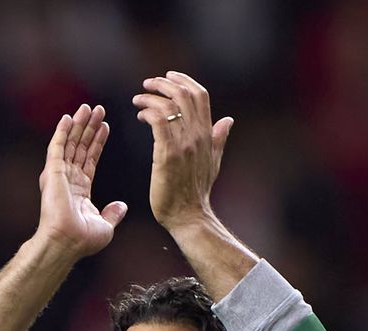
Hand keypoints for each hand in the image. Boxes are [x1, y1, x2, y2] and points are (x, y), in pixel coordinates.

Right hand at [35, 103, 126, 259]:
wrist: (68, 241)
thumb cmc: (83, 240)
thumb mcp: (106, 225)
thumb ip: (113, 213)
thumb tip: (122, 206)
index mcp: (80, 190)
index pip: (90, 159)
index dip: (98, 142)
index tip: (105, 127)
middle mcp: (69, 179)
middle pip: (80, 147)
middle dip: (90, 128)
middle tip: (98, 110)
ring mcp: (59, 175)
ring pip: (70, 143)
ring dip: (79, 125)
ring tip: (88, 108)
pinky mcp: (52, 172)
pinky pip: (57, 147)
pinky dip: (62, 131)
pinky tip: (68, 118)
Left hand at [132, 71, 233, 231]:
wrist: (189, 216)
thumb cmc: (197, 192)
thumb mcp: (213, 162)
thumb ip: (218, 138)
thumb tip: (228, 120)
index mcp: (208, 134)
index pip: (200, 95)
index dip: (183, 80)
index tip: (168, 77)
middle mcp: (197, 136)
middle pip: (183, 94)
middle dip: (163, 83)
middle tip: (148, 84)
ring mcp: (183, 145)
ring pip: (168, 105)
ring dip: (150, 97)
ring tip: (138, 100)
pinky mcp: (167, 155)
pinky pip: (158, 121)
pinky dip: (148, 112)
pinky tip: (140, 115)